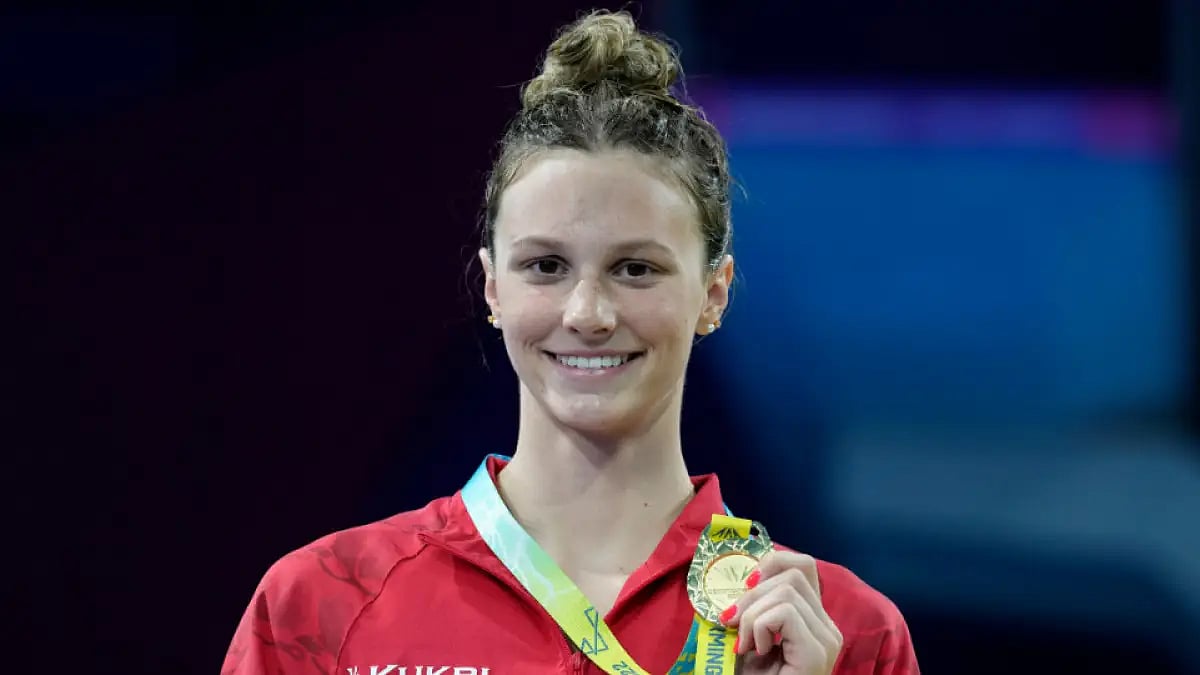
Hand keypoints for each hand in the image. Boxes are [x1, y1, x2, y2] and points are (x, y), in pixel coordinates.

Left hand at [720, 550, 842, 674]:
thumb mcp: (748, 632)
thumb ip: (752, 605)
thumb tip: (742, 573)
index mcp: (813, 618)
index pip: (804, 565)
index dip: (771, 563)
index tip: (746, 588)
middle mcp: (827, 626)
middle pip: (793, 574)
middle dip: (752, 593)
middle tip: (732, 622)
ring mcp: (827, 640)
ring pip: (786, 591)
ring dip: (751, 615)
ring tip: (745, 645)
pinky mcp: (818, 652)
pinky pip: (785, 612)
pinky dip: (759, 627)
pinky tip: (755, 651)